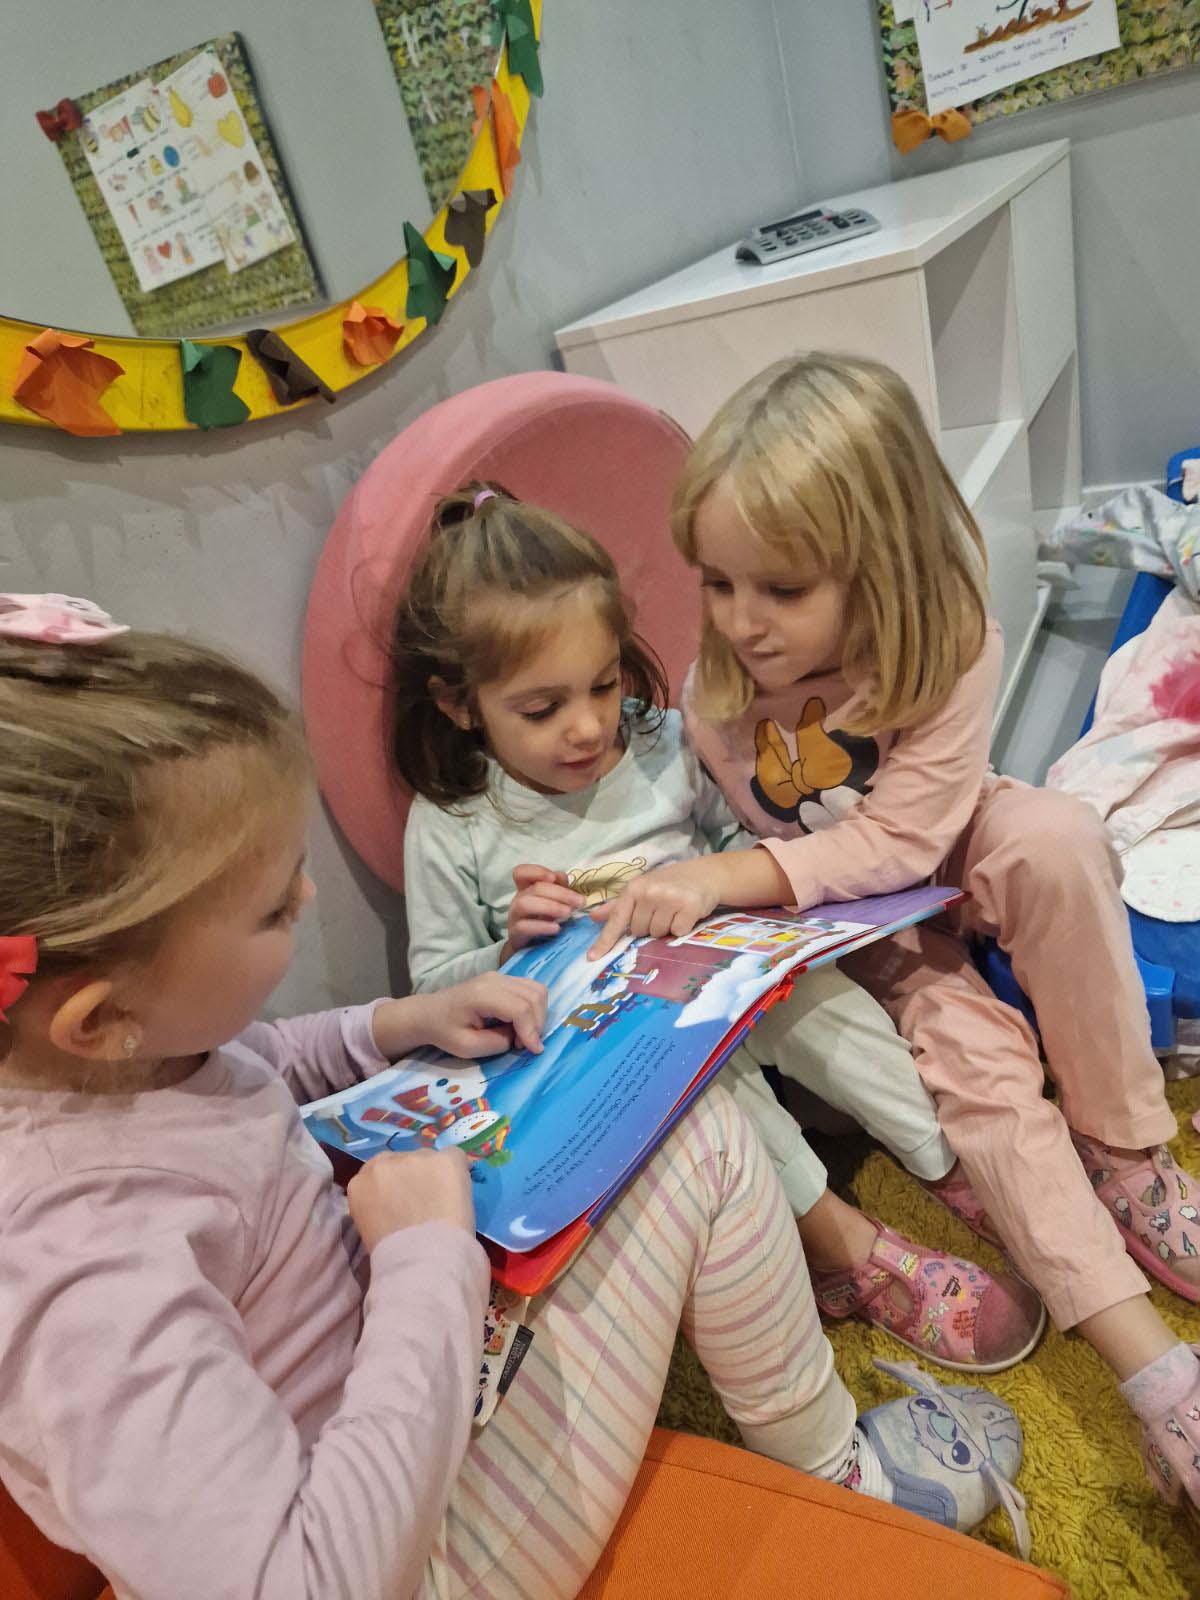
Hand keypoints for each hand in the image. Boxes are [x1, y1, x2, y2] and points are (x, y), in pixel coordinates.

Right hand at [348, 1147, 474, 1252]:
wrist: (421, 1260)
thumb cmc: (393, 1257)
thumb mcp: (370, 1228)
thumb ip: (378, 1206)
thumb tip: (396, 1204)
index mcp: (360, 1183)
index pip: (378, 1172)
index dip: (394, 1186)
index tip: (404, 1201)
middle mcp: (383, 1163)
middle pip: (402, 1161)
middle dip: (413, 1177)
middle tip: (426, 1202)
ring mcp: (415, 1158)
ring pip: (429, 1160)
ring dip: (435, 1175)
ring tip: (444, 1203)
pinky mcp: (445, 1159)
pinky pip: (455, 1158)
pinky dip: (459, 1173)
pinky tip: (459, 1195)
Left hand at [417, 971, 547, 1056]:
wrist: (429, 1013)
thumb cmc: (444, 1031)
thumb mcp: (467, 1047)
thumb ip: (497, 1043)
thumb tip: (519, 1037)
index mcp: (482, 995)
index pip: (520, 1008)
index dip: (531, 1031)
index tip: (533, 1051)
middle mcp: (495, 979)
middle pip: (534, 996)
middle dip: (537, 1024)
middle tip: (522, 1045)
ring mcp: (500, 976)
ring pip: (537, 990)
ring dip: (538, 1015)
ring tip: (522, 1034)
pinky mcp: (503, 979)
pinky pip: (530, 989)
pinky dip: (533, 1007)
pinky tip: (520, 1023)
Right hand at [504, 863, 583, 957]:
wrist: (531, 947)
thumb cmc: (543, 919)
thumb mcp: (553, 901)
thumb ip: (558, 887)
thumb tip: (562, 875)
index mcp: (526, 888)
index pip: (521, 872)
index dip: (535, 871)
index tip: (553, 877)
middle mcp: (518, 899)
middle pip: (533, 889)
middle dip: (559, 893)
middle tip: (579, 901)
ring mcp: (515, 916)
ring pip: (525, 904)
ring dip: (550, 907)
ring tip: (568, 913)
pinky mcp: (515, 933)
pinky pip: (524, 927)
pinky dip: (542, 926)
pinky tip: (557, 928)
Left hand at [588, 858, 723, 960]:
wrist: (705, 875)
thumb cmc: (669, 883)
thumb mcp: (641, 889)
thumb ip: (618, 906)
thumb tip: (593, 917)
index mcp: (634, 888)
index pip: (616, 919)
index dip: (604, 941)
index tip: (592, 958)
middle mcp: (649, 892)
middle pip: (638, 931)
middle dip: (648, 927)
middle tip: (661, 911)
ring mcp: (669, 899)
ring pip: (657, 934)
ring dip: (665, 928)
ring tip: (674, 911)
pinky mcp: (689, 907)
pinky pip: (677, 932)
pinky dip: (682, 928)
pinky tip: (686, 913)